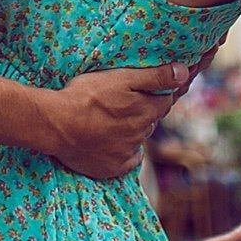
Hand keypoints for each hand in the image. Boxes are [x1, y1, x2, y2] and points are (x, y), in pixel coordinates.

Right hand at [40, 63, 185, 179]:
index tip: (148, 88)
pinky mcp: (111, 168)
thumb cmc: (86, 96)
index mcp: (145, 112)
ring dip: (132, 129)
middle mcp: (140, 135)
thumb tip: (183, 72)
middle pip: (150, 120)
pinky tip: (113, 142)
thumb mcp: (120, 78)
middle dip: (144, 111)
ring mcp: (126, 153)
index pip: (164, 101)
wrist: (56, 124)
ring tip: (113, 118)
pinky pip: (127, 160)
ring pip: (138, 138)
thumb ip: (154, 76)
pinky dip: (125, 152)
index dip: (158, 93)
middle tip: (126, 101)